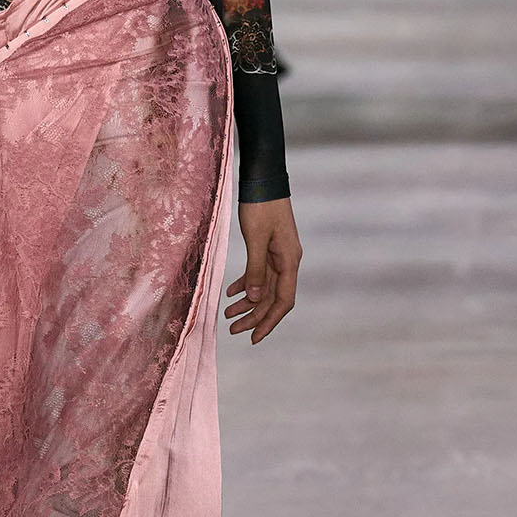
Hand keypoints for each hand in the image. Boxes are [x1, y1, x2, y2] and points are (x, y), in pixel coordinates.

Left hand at [226, 198, 301, 343]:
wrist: (263, 179)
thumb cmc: (260, 206)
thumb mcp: (255, 239)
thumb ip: (255, 270)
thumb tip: (254, 299)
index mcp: (289, 260)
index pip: (283, 300)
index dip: (269, 321)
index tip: (254, 337)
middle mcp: (287, 261)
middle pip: (273, 298)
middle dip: (254, 316)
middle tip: (233, 329)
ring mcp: (279, 255)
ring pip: (264, 287)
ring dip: (248, 302)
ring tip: (228, 314)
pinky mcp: (269, 248)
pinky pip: (259, 273)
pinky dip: (246, 284)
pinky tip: (231, 292)